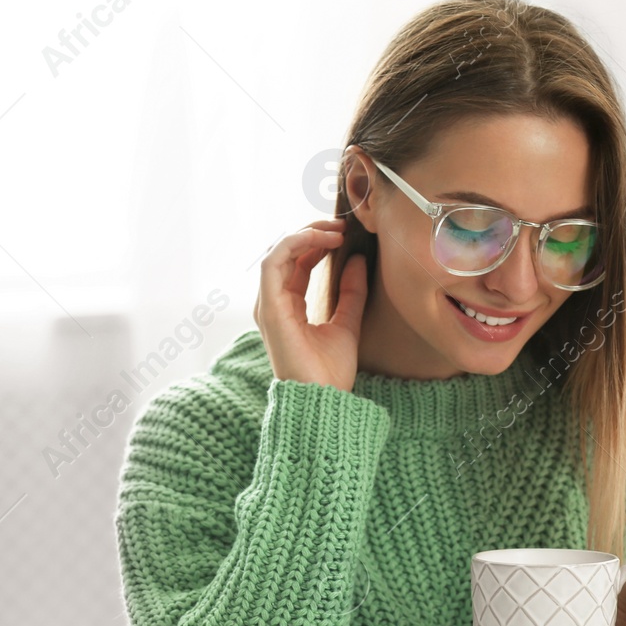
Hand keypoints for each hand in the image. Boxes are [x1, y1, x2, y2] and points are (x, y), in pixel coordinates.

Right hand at [253, 217, 368, 391]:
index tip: (344, 233)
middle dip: (312, 233)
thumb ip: (351, 292)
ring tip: (334, 229)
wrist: (324, 401)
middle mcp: (273, 304)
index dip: (318, 243)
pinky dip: (294, 244)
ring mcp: (268, 306)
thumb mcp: (348, 323)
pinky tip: (320, 239)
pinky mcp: (269, 308)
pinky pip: (273, 264)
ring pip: (277, 253)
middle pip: (286, 254)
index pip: (298, 263)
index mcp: (288, 307)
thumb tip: (357, 259)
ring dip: (305, 234)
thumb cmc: (330, 372)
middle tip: (340, 224)